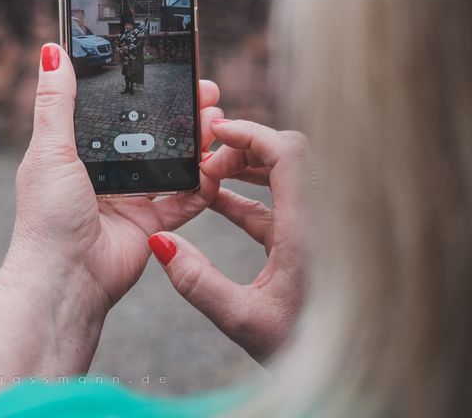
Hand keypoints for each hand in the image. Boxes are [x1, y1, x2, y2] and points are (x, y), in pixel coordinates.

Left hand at [3, 44, 225, 316]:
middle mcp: (104, 172)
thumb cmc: (46, 217)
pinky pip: (185, 199)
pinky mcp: (151, 224)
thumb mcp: (49, 149)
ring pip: (172, 162)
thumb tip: (51, 51)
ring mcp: (130, 198)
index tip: (171, 69)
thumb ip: (56, 101)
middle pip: (151, 134)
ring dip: (198, 142)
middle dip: (181, 113)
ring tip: (218, 121)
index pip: (116, 111)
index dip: (144, 92)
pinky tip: (216, 165)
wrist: (65, 279)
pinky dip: (203, 184)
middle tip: (208, 93)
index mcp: (76, 151)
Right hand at [148, 119, 308, 361]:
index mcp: (309, 230)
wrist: (341, 371)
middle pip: (288, 156)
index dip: (251, 133)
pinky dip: (248, 195)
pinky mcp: (310, 242)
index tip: (215, 132)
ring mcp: (317, 229)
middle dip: (242, 149)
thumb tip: (161, 244)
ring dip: (246, 170)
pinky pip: (280, 203)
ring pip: (285, 177)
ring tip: (206, 178)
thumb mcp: (243, 321)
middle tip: (204, 165)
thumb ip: (198, 283)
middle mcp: (320, 221)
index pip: (288, 153)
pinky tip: (216, 201)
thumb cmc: (302, 349)